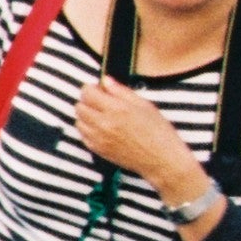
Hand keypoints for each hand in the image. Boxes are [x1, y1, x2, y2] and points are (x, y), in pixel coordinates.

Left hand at [61, 71, 202, 192]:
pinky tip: (102, 129)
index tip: (99, 89)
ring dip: (87, 116)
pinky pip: (83, 135)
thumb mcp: (145, 105)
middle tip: (101, 102)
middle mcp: (103, 124)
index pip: (87, 93)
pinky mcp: (98, 150)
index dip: (91, 88)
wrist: (162, 160)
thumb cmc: (158, 132)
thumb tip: (106, 80)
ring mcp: (99, 138)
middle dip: (88, 101)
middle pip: (79, 106)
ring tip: (102, 116)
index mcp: (116, 109)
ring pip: (79, 121)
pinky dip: (88, 130)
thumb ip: (121, 91)